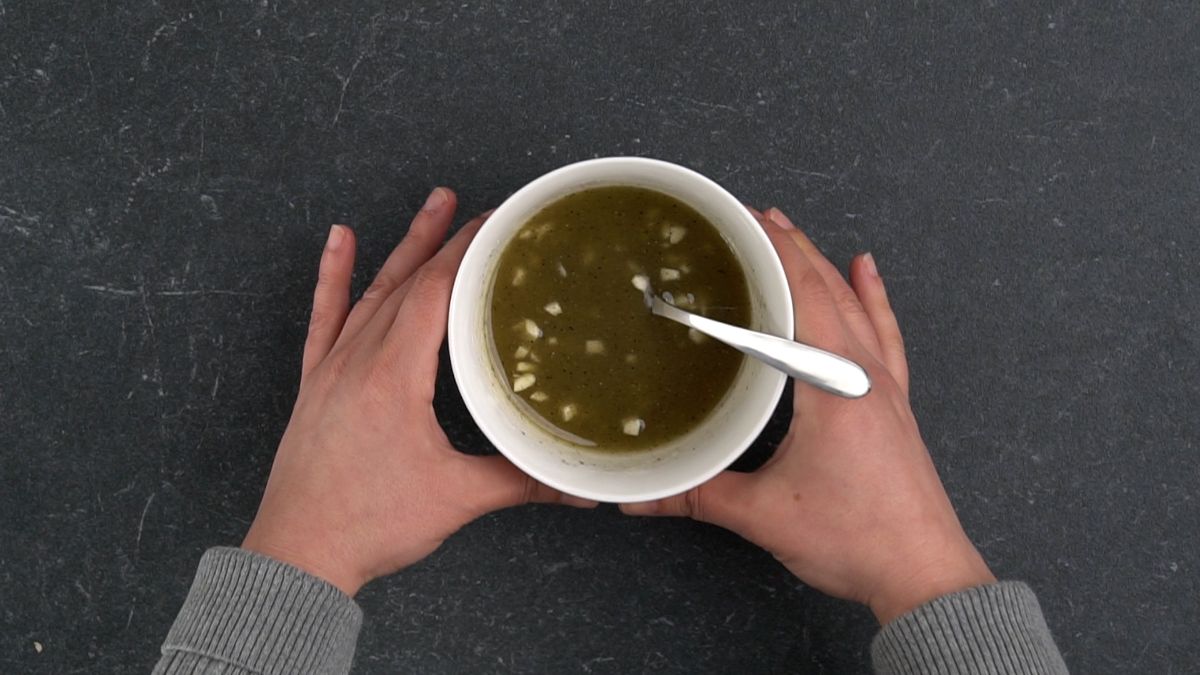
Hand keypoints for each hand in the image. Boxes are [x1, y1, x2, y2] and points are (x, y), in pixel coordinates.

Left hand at [243, 188, 595, 596]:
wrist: (297, 554)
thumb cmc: (368, 525)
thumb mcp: (455, 499)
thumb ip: (520, 482)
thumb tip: (579, 487)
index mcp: (394, 377)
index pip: (434, 295)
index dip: (466, 255)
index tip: (494, 225)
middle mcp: (359, 360)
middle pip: (406, 282)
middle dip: (441, 240)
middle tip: (469, 204)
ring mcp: (332, 369)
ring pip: (371, 292)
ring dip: (401, 248)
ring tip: (428, 207)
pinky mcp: (315, 384)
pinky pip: (324, 317)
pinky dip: (332, 277)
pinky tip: (338, 242)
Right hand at [622, 207, 993, 623]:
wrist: (925, 574)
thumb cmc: (855, 538)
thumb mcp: (764, 514)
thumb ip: (697, 496)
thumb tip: (637, 496)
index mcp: (832, 384)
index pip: (800, 295)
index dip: (770, 252)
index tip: (740, 218)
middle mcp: (863, 373)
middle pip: (826, 289)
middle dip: (788, 246)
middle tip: (751, 216)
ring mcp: (886, 386)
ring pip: (856, 304)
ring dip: (824, 265)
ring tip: (795, 232)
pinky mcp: (896, 404)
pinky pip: (886, 334)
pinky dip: (875, 299)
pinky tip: (868, 273)